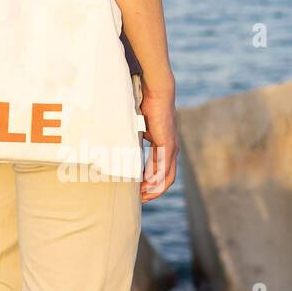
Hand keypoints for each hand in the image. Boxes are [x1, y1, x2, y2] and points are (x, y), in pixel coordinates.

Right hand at [139, 83, 178, 201]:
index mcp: (165, 145)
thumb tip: (120, 144)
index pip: (162, 171)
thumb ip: (134, 138)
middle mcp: (171, 149)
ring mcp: (171, 148)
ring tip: (142, 196)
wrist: (156, 91)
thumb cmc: (146, 104)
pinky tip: (146, 186)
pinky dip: (155, 178)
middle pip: (167, 179)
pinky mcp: (168, 144)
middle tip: (141, 199)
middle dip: (154, 192)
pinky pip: (163, 167)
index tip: (140, 192)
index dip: (152, 184)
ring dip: (155, 189)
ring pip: (167, 177)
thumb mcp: (138, 127)